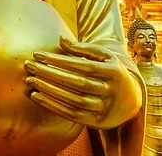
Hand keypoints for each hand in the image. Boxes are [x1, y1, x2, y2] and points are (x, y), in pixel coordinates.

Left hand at [24, 37, 142, 129]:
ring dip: (50, 91)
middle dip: (51, 74)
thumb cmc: (112, 73)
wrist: (132, 101)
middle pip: (78, 83)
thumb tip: (61, 40)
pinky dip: (53, 106)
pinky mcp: (96, 123)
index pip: (84, 65)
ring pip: (74, 100)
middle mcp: (111, 91)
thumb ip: (84, 48)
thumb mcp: (105, 57)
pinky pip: (72, 115)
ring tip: (31, 81)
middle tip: (30, 66)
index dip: (60, 60)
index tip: (39, 54)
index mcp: (114, 72)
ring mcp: (104, 108)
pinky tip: (38, 96)